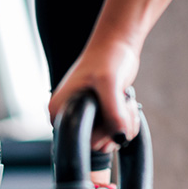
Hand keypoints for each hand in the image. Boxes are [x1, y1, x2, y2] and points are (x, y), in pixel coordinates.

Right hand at [48, 38, 141, 153]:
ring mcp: (85, 117)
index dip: (102, 134)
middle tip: (124, 105)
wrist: (118, 44)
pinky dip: (127, 123)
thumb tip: (120, 136)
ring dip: (125, 126)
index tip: (113, 113)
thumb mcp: (109, 83)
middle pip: (95, 144)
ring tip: (126, 102)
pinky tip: (128, 104)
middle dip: (116, 128)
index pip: (79, 141)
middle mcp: (68, 116)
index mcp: (60, 110)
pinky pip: (114, 133)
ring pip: (108, 140)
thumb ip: (113, 111)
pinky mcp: (98, 116)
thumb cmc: (107, 57)